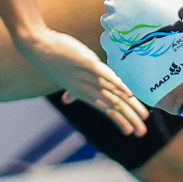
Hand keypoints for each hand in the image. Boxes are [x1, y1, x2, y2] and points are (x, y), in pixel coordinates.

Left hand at [23, 28, 147, 136]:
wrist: (39, 48)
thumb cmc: (55, 62)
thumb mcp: (65, 78)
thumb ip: (71, 91)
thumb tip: (67, 100)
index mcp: (86, 94)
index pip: (108, 111)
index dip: (121, 121)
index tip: (132, 133)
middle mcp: (89, 89)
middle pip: (114, 107)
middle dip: (130, 120)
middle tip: (143, 133)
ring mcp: (89, 77)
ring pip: (113, 95)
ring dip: (130, 106)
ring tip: (143, 116)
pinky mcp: (88, 63)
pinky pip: (106, 76)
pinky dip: (119, 85)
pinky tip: (129, 94)